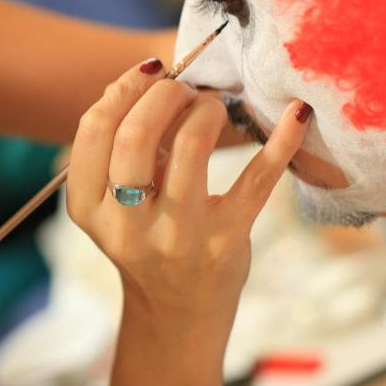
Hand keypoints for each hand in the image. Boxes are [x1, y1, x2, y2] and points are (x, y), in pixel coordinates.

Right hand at [65, 59, 310, 327]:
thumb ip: (119, 147)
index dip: (123, 89)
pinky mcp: (227, 240)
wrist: (176, 311)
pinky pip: (257, 178)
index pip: (95, 130)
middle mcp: (127, 224)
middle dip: (164, 94)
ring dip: (206, 109)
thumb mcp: (112, 203)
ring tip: (212, 105)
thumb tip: (148, 76)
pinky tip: (296, 115)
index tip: (149, 74)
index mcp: (90, 207)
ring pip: (189, 147)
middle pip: (134, 136)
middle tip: (184, 89)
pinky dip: (280, 141)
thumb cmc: (145, 237)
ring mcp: (178, 235)